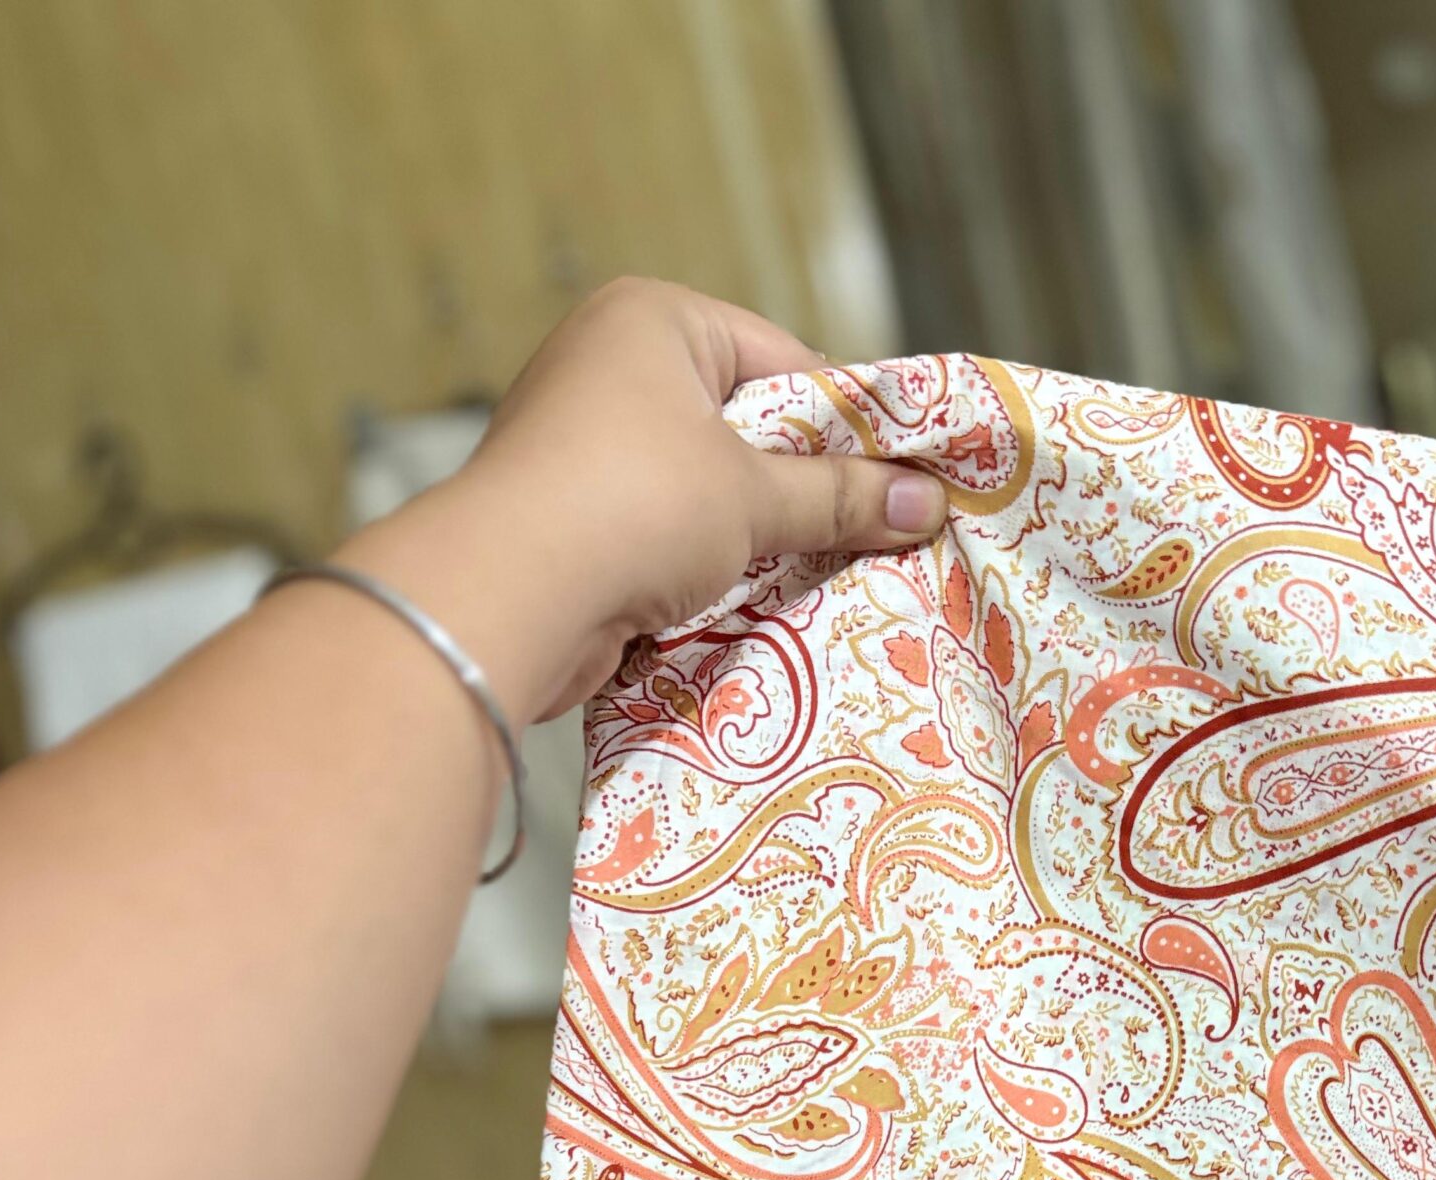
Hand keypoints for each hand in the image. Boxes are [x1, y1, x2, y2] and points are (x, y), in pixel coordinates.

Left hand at [333, 277, 947, 726]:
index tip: (902, 476)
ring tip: (820, 574)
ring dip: (753, 535)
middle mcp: (608, 366)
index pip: (780, 358)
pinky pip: (662, 535)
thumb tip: (931, 503)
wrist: (504, 597)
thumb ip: (841, 498)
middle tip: (873, 532)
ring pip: (703, 488)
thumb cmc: (632, 505)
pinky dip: (702, 568)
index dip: (845, 422)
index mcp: (652, 318)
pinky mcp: (568, 520)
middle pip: (742, 426)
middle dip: (800, 484)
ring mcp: (581, 445)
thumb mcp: (753, 496)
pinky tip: (749, 604)